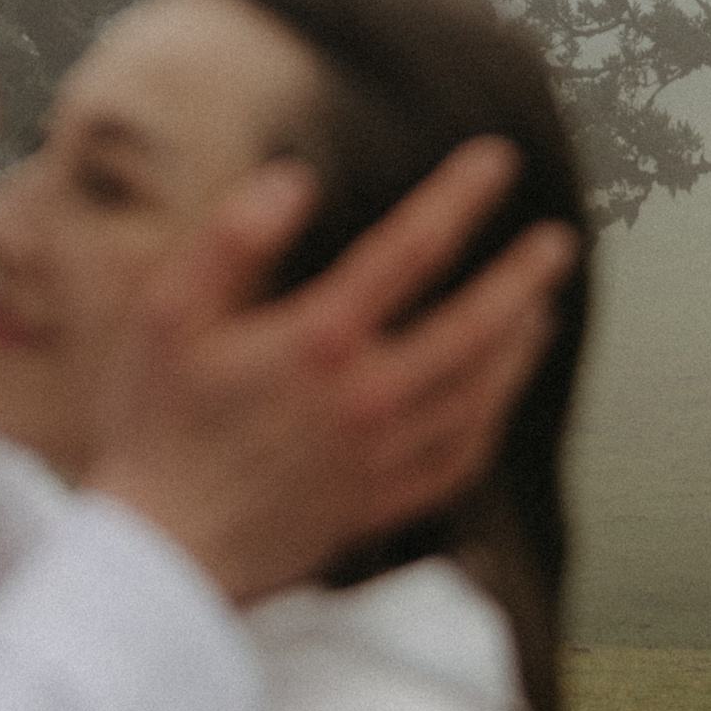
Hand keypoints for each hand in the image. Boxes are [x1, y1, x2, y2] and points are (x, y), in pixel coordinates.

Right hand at [80, 140, 573, 606]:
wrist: (158, 551)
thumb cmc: (151, 425)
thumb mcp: (165, 315)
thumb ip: (230, 239)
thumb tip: (297, 179)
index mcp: (317, 342)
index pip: (410, 251)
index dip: (459, 198)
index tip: (497, 159)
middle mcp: (364, 399)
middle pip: (472, 329)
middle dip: (522, 279)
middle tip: (559, 242)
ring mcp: (378, 459)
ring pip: (476, 396)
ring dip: (517, 348)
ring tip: (541, 311)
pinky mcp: (375, 506)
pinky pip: (456, 462)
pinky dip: (487, 424)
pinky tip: (495, 400)